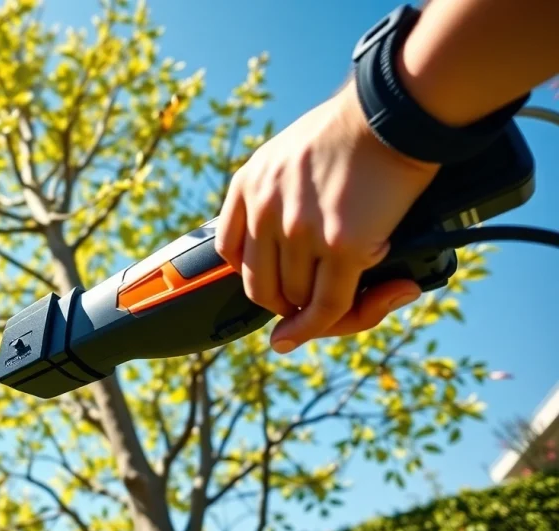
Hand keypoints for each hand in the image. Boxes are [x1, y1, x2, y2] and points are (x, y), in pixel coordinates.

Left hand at [213, 80, 440, 353]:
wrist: (394, 113)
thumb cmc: (354, 129)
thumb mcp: (288, 150)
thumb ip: (277, 190)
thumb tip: (288, 237)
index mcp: (247, 185)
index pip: (230, 252)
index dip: (255, 276)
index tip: (276, 285)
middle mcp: (265, 210)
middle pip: (262, 287)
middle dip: (285, 306)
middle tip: (311, 308)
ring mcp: (301, 231)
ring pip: (298, 299)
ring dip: (320, 312)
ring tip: (352, 300)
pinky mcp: (342, 246)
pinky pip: (329, 305)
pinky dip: (333, 325)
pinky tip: (347, 321)